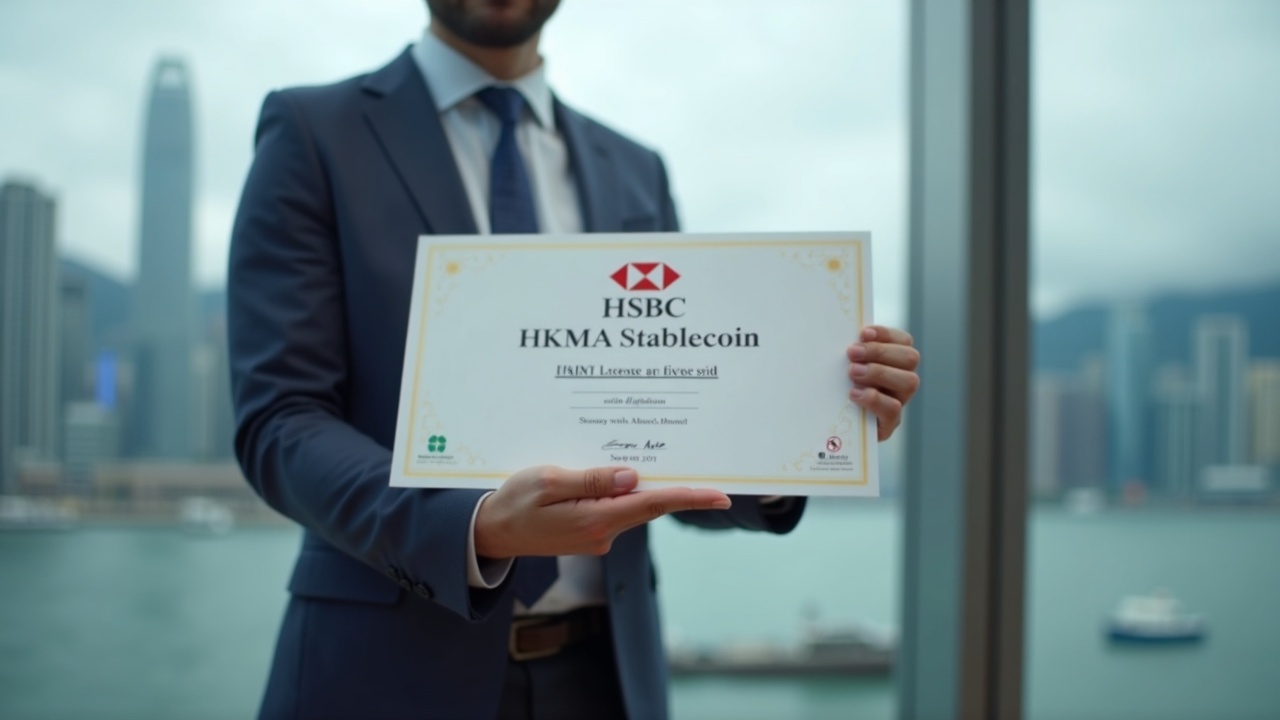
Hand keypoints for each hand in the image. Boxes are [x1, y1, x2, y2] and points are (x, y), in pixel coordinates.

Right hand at [474, 466, 730, 558]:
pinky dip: (621, 491)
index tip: (722, 496)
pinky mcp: (589, 532)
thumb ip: (592, 479)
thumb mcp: (547, 481)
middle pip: (649, 504)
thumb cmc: (513, 503)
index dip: (691, 497)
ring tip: (656, 455)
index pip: (655, 504)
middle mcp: (603, 533)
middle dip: (675, 486)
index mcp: (596, 519)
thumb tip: (632, 476)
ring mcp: (597, 535)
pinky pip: (615, 507)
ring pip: (633, 505)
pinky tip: (618, 473)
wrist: (489, 533)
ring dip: (644, 486)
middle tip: (704, 465)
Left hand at [847, 325, 920, 440]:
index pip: (903, 341)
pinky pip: (894, 409)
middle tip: (852, 353)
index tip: (863, 333)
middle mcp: (902, 379)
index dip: (886, 334)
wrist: (832, 429)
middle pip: (910, 358)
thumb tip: (836, 333)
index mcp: (895, 361)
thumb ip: (849, 352)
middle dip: (880, 352)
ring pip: (909, 382)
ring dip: (879, 373)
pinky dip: (874, 398)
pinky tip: (854, 394)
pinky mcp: (889, 423)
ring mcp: (899, 402)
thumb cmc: (836, 388)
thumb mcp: (842, 366)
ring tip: (853, 372)